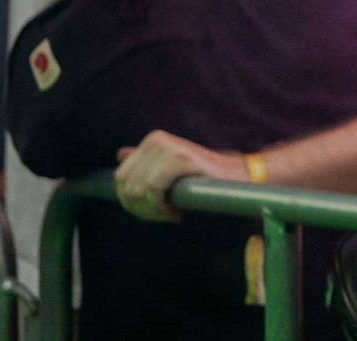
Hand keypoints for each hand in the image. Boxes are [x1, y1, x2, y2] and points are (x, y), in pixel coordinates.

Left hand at [113, 130, 246, 222]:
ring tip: (170, 215)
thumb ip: (145, 160)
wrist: (236, 175)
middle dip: (140, 208)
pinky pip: (154, 190)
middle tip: (162, 216)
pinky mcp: (179, 158)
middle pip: (127, 185)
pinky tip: (175, 213)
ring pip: (139, 190)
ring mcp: (167, 147)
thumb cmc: (201, 176)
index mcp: (152, 140)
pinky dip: (161, 207)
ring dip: (152, 211)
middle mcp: (156, 139)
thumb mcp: (169, 166)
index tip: (150, 212)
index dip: (130, 201)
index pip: (120, 176)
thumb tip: (119, 154)